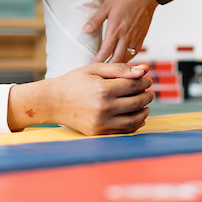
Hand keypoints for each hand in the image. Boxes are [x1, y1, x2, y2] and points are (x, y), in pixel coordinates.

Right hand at [7, 63, 153, 134]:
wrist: (51, 101)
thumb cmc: (74, 81)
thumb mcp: (95, 69)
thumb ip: (120, 69)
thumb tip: (144, 69)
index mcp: (103, 89)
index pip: (134, 85)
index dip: (145, 82)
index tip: (148, 80)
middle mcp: (103, 108)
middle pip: (137, 102)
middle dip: (147, 96)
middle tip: (150, 92)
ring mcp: (100, 122)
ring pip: (133, 120)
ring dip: (144, 112)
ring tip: (145, 105)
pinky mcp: (97, 132)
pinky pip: (123, 131)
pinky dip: (134, 124)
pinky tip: (136, 117)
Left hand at [83, 0, 157, 63]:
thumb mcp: (107, 5)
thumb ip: (96, 20)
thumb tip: (85, 30)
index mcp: (115, 29)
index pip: (105, 51)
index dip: (98, 61)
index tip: (91, 66)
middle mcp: (126, 36)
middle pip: (117, 59)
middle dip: (108, 69)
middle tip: (100, 74)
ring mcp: (135, 38)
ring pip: (127, 58)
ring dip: (119, 65)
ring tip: (111, 70)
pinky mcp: (142, 37)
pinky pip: (135, 53)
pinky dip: (128, 59)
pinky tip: (123, 59)